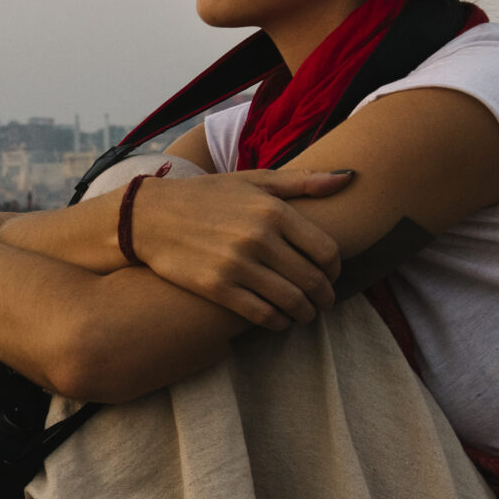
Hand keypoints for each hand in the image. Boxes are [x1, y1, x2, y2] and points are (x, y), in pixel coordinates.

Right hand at [124, 170, 354, 329]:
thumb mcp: (253, 180)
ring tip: (304, 313)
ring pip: (291, 301)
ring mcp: (237, 264)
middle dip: (324, 296)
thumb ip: (302, 181)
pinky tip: (278, 320)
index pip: (326, 250)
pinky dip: (277, 322)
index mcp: (273, 210)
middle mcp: (258, 237)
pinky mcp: (217, 287)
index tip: (330, 275)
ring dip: (305, 313)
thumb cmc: (206, 196)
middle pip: (312, 280)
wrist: (148, 216)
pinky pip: (262, 314)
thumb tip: (350, 177)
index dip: (335, 269)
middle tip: (323, 302)